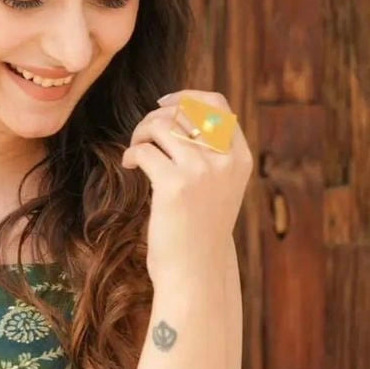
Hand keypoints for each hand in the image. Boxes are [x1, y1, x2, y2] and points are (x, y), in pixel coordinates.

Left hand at [120, 88, 252, 284]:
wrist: (195, 271)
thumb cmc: (200, 228)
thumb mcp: (218, 186)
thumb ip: (210, 153)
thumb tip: (176, 112)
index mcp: (239, 158)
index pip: (218, 105)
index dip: (187, 97)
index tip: (163, 103)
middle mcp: (224, 161)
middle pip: (183, 111)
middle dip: (155, 117)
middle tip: (143, 138)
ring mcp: (202, 171)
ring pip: (161, 126)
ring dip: (140, 134)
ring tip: (136, 152)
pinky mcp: (174, 185)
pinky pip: (145, 149)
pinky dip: (132, 153)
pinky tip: (130, 166)